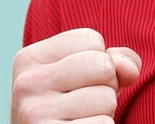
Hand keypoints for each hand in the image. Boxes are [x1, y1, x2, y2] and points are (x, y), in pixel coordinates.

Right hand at [11, 28, 141, 123]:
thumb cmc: (69, 110)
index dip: (98, 61)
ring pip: (107, 98)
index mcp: (29, 58)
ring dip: (105, 112)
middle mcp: (27, 84)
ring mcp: (35, 113)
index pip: (91, 39)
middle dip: (106, 86)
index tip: (77, 82)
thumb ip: (112, 60)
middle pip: (102, 65)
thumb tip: (127, 69)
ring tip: (81, 119)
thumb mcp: (85, 76)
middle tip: (84, 104)